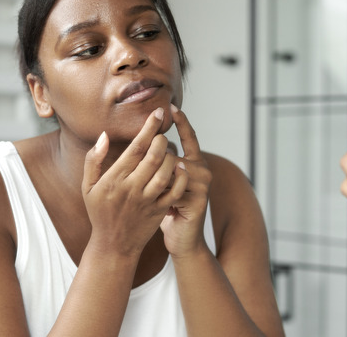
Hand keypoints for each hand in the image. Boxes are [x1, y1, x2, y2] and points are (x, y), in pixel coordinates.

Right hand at [81, 107, 188, 256]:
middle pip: (154, 155)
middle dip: (162, 138)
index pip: (136, 147)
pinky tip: (180, 167)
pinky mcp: (159, 210)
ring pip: (167, 170)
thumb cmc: (99, 212)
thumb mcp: (87, 186)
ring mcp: (147, 200)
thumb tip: (104, 135)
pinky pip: (175, 189)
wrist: (113, 245)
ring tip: (168, 149)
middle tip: (162, 132)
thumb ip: (93, 159)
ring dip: (171, 155)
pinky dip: (180, 176)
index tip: (157, 112)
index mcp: (114, 179)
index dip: (148, 127)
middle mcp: (132, 188)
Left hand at [160, 104, 210, 257]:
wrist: (182, 240)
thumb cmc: (166, 210)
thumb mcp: (161, 184)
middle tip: (144, 178)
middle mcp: (202, 170)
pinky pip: (175, 187)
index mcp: (193, 163)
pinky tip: (159, 204)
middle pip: (174, 152)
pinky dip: (162, 193)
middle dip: (156, 159)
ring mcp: (202, 184)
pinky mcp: (199, 199)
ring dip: (156, 180)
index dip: (182, 121)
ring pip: (172, 167)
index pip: (189, 137)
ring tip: (150, 194)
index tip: (171, 106)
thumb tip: (147, 142)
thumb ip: (159, 164)